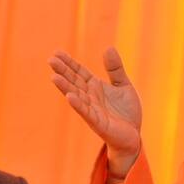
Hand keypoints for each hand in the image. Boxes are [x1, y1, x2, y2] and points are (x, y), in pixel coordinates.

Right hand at [48, 47, 141, 176]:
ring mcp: (93, 110)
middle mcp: (90, 98)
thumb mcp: (124, 86)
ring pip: (77, 97)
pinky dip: (78, 105)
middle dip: (63, 72)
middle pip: (74, 82)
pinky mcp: (98, 123)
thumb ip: (115, 69)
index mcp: (96, 88)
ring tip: (54, 77)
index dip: (69, 63)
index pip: (79, 73)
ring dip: (66, 87)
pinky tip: (70, 97)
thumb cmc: (126, 112)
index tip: (57, 52)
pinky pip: (87, 113)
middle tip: (51, 60)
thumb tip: (108, 48)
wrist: (133, 136)